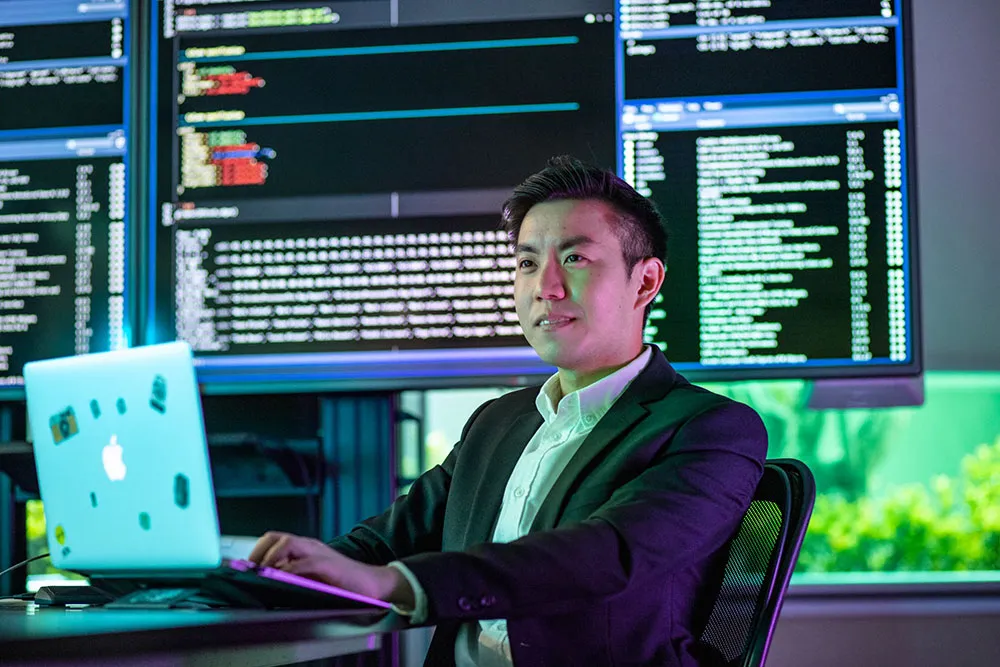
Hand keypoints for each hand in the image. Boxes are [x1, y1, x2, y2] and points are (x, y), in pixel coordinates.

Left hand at [248, 531, 414, 607]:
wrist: (371, 583)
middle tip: (248, 569)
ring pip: (288, 543)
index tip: (243, 567)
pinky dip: (289, 570)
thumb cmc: (342, 582)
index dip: (256, 550)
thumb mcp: (313, 576)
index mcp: (305, 547)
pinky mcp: (328, 564)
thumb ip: (294, 574)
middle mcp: (309, 545)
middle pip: (276, 537)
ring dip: (270, 557)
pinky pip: (304, 563)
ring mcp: (319, 553)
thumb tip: (268, 580)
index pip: (274, 539)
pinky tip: (281, 578)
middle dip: (258, 551)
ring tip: (261, 571)